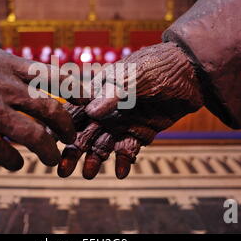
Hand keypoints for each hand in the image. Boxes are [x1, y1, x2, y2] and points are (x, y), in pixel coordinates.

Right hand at [58, 42, 203, 178]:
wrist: (193, 72)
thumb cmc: (159, 66)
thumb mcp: (135, 76)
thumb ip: (115, 94)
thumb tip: (92, 112)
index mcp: (100, 91)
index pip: (75, 111)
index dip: (60, 127)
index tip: (47, 144)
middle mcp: (109, 109)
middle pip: (85, 133)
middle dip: (74, 152)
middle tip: (63, 172)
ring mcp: (125, 121)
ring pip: (104, 144)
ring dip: (96, 159)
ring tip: (89, 175)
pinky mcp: (143, 131)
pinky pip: (129, 149)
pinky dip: (124, 160)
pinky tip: (122, 172)